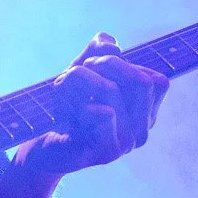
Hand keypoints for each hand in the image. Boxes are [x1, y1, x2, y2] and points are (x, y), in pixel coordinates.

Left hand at [17, 34, 168, 177]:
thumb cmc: (65, 108)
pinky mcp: (105, 153)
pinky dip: (76, 100)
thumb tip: (110, 44)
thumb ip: (96, 52)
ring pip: (113, 90)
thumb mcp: (81, 72)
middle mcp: (141, 132)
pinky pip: (102, 112)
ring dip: (80, 77)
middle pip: (142, 81)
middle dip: (106, 64)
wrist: (41, 145)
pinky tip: (64, 111)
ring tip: (60, 84)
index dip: (124, 64)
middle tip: (76, 70)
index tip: (94, 64)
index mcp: (144, 114)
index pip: (157, 81)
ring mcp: (126, 145)